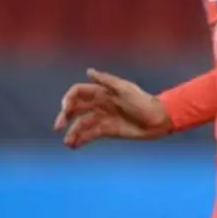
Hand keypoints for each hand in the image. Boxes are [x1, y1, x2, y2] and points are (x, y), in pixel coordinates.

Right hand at [54, 69, 172, 149]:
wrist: (158, 120)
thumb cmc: (143, 102)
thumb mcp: (126, 89)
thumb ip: (107, 81)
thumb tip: (89, 71)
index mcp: (102, 91)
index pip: (78, 93)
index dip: (69, 99)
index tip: (65, 109)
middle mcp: (99, 104)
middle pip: (76, 109)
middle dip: (65, 117)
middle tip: (58, 127)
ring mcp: (103, 118)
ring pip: (82, 124)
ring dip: (73, 132)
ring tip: (68, 143)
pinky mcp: (107, 130)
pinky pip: (90, 134)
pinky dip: (81, 139)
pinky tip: (74, 146)